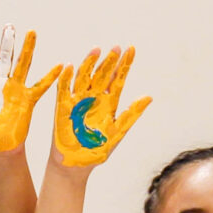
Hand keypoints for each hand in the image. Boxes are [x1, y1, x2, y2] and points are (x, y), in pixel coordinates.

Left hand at [0, 25, 60, 152]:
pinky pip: (40, 86)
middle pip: (3, 58)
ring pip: (22, 65)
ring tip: (31, 33)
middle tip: (9, 27)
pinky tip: (60, 66)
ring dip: (26, 49)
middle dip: (7, 43)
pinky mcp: (27, 101)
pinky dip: (50, 77)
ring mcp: (14, 90)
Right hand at [51, 46, 150, 167]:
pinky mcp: (63, 107)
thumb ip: (131, 114)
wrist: (76, 165)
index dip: (125, 64)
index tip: (132, 49)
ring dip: (89, 63)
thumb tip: (149, 97)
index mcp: (109, 103)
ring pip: (84, 76)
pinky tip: (68, 66)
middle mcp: (94, 98)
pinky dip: (65, 78)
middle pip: (102, 74)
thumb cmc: (97, 150)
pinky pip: (63, 89)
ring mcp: (78, 100)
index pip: (118, 79)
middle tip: (117, 47)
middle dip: (109, 60)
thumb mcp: (117, 132)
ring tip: (96, 50)